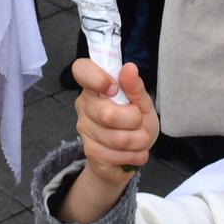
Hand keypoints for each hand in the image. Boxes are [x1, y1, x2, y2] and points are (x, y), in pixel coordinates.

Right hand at [71, 59, 157, 185]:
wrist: (131, 153)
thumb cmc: (135, 122)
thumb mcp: (142, 103)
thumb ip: (135, 87)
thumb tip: (129, 68)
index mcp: (95, 86)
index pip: (81, 70)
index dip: (96, 77)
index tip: (114, 88)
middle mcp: (84, 105)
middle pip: (107, 114)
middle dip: (135, 121)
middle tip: (139, 121)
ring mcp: (84, 128)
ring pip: (117, 138)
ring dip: (139, 141)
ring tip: (140, 139)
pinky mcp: (90, 151)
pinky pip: (117, 155)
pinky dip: (134, 155)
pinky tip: (133, 152)